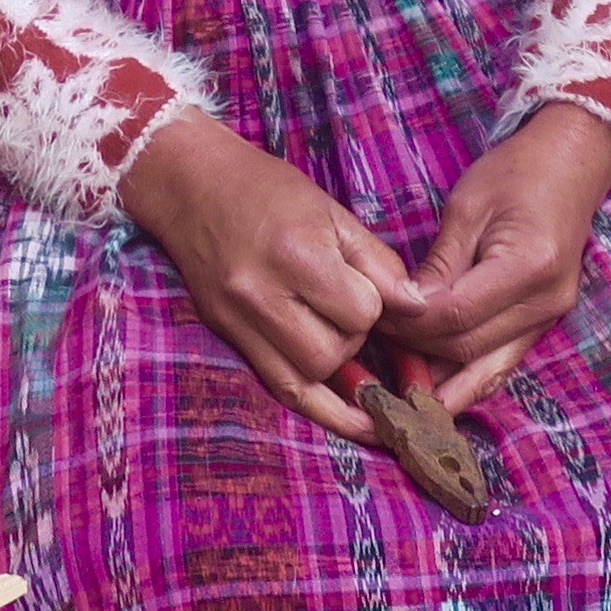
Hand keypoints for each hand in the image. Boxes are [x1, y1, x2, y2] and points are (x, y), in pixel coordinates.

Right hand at [120, 113, 422, 444]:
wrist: (191, 186)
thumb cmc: (267, 190)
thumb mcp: (332, 212)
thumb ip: (378, 263)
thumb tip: (419, 308)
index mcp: (296, 254)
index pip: (362, 311)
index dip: (376, 303)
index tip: (367, 286)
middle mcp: (263, 294)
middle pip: (337, 350)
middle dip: (355, 335)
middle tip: (346, 306)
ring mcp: (240, 320)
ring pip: (312, 375)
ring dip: (336, 360)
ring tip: (330, 328)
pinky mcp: (228, 335)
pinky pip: (282, 389)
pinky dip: (325, 410)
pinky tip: (360, 424)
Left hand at [382, 102, 610, 411]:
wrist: (573, 165)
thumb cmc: (517, 174)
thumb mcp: (467, 208)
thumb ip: (439, 264)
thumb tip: (404, 309)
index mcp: (529, 265)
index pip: (457, 314)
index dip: (411, 323)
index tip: (375, 318)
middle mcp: (547, 302)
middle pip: (469, 347)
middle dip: (418, 351)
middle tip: (375, 344)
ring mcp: (551, 317)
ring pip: (487, 368)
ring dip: (442, 381)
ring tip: (398, 387)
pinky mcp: (545, 322)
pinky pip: (503, 362)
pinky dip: (469, 378)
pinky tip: (436, 391)